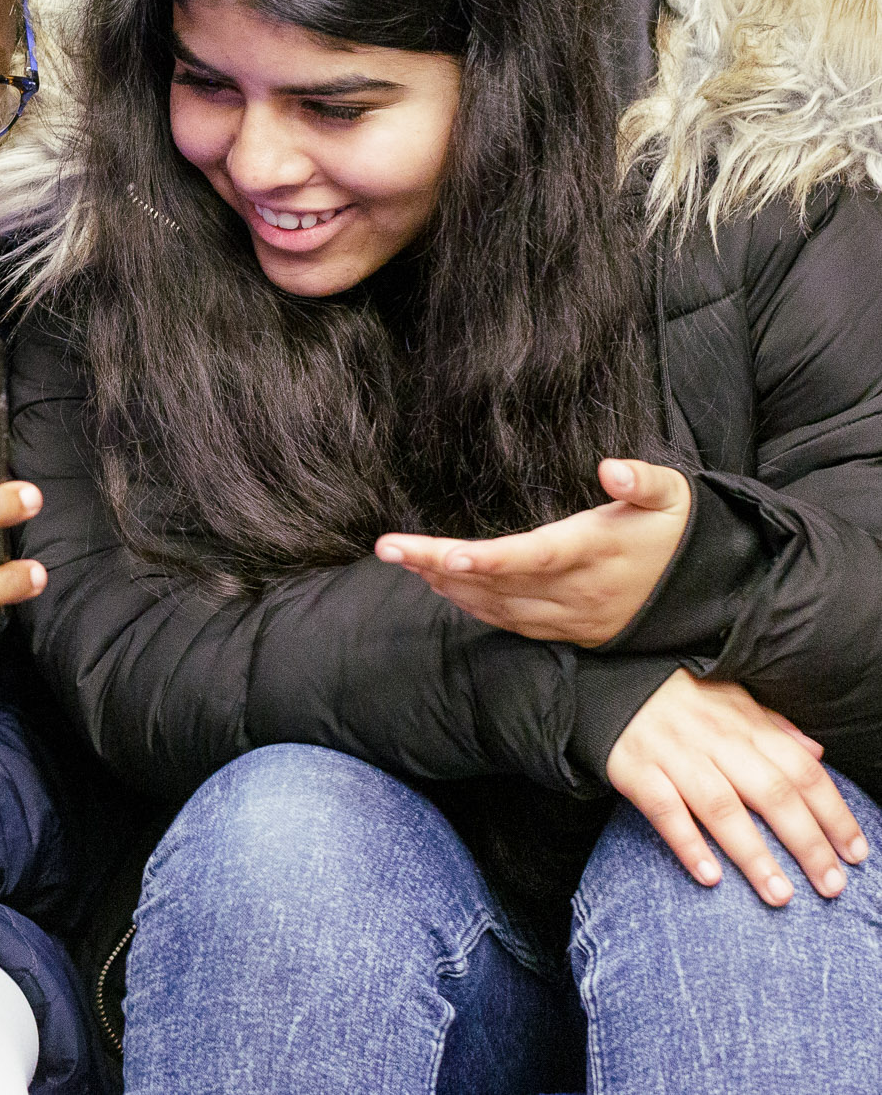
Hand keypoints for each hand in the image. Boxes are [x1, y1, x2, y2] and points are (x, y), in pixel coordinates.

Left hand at [376, 459, 689, 645]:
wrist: (710, 592)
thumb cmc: (679, 532)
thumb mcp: (675, 496)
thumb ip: (644, 480)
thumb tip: (613, 468)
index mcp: (595, 551)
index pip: (535, 556)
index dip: (492, 559)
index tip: (448, 553)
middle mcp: (576, 589)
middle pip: (497, 581)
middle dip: (438, 565)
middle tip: (388, 548)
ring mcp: (570, 615)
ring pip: (496, 605)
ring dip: (446, 585)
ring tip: (402, 560)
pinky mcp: (568, 630)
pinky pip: (509, 623)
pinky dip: (471, 605)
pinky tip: (442, 586)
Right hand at [607, 668, 868, 905]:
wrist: (603, 679)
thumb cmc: (676, 698)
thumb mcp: (729, 700)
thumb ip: (773, 727)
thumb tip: (817, 750)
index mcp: (743, 723)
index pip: (801, 770)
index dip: (833, 813)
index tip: (856, 853)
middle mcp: (713, 738)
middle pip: (771, 793)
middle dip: (806, 843)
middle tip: (831, 887)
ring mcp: (672, 753)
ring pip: (721, 806)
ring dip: (754, 854)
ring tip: (780, 895)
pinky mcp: (633, 768)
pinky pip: (663, 809)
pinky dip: (687, 842)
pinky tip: (710, 877)